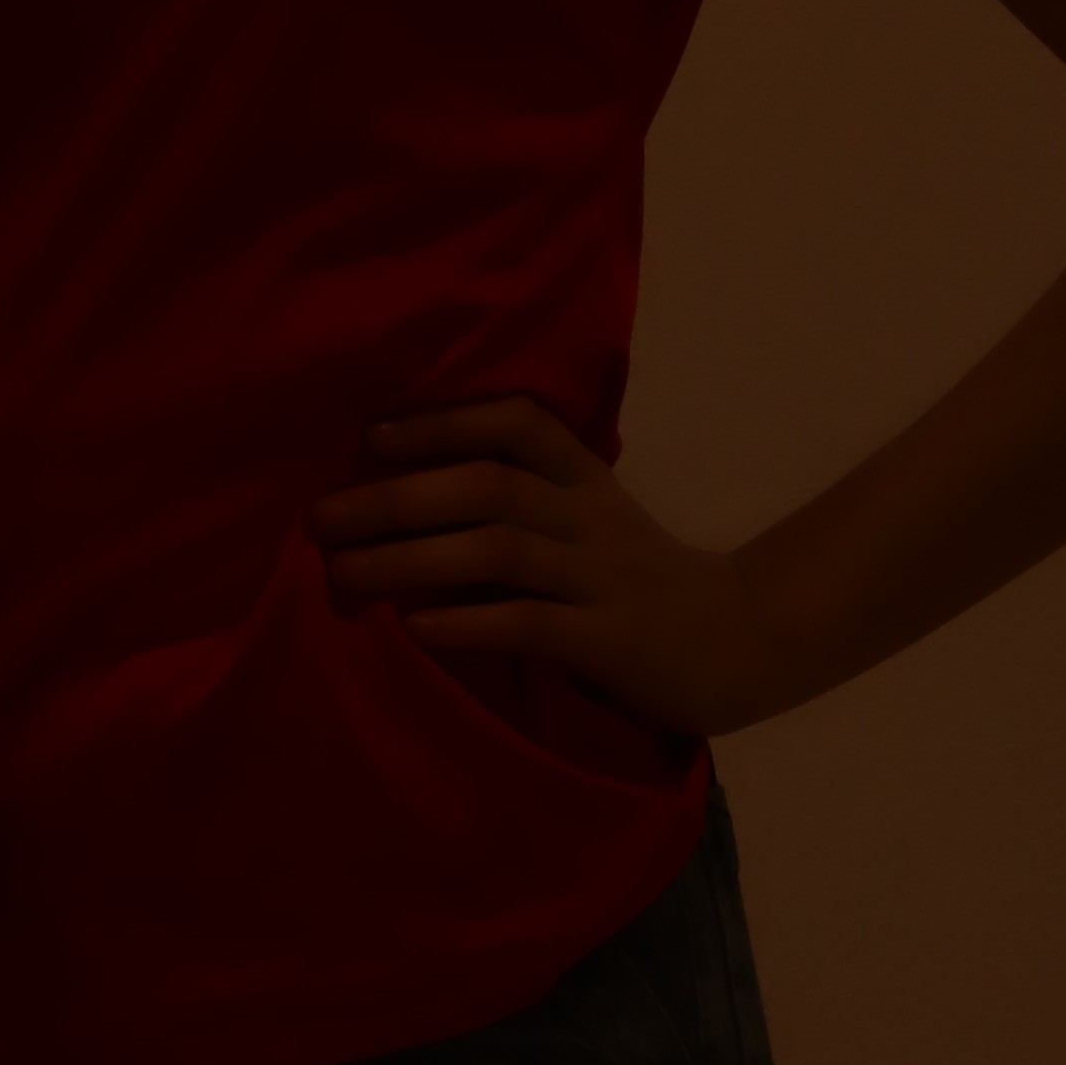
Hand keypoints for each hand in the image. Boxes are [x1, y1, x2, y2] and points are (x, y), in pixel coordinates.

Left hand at [308, 394, 793, 747]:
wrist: (744, 643)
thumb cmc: (639, 585)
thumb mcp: (591, 525)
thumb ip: (522, 507)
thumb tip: (401, 501)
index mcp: (585, 480)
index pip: (517, 423)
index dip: (442, 421)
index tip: (371, 436)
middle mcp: (592, 517)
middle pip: (488, 486)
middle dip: (397, 498)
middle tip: (322, 518)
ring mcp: (603, 577)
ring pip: (500, 550)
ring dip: (411, 559)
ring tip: (344, 574)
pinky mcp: (612, 641)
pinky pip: (530, 623)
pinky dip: (466, 623)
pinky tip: (414, 629)